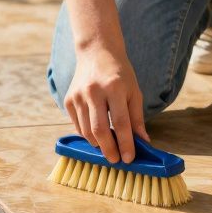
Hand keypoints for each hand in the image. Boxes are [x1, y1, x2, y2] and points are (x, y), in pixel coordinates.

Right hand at [64, 44, 149, 163]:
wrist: (96, 52)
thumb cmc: (120, 73)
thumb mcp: (134, 91)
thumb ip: (137, 118)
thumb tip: (143, 142)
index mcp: (114, 87)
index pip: (121, 122)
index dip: (125, 143)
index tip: (129, 158)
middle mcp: (93, 91)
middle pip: (99, 130)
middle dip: (108, 149)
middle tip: (115, 160)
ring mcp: (78, 95)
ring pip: (86, 131)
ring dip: (98, 144)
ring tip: (108, 148)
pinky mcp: (68, 99)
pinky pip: (77, 125)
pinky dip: (87, 135)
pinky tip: (97, 136)